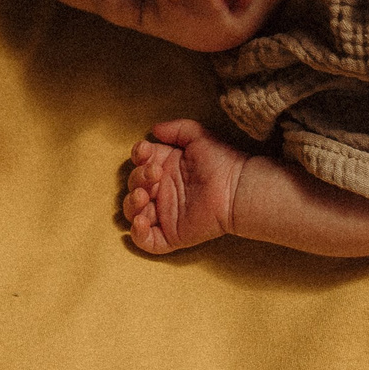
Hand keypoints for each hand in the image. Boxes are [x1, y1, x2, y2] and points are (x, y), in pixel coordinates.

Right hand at [122, 119, 249, 252]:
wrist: (237, 188)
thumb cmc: (222, 161)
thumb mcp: (198, 136)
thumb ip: (176, 129)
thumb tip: (154, 130)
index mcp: (166, 167)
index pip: (140, 162)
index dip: (137, 155)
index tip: (144, 151)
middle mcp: (162, 190)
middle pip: (133, 185)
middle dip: (138, 178)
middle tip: (155, 173)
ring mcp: (165, 214)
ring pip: (133, 212)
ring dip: (131, 203)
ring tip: (143, 196)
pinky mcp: (172, 234)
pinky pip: (146, 241)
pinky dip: (138, 234)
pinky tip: (141, 221)